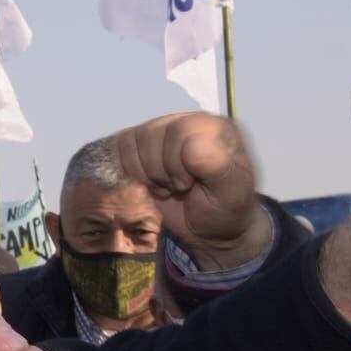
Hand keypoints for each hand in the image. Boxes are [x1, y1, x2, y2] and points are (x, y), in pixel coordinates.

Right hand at [111, 113, 266, 269]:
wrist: (208, 229)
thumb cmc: (223, 209)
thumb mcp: (231, 193)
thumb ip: (218, 166)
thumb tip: (192, 146)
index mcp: (213, 127)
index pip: (179, 130)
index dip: (175, 163)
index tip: (188, 184)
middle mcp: (186, 122)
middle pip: (151, 134)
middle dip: (159, 170)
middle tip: (178, 187)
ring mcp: (161, 132)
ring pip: (131, 142)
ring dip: (144, 173)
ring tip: (166, 186)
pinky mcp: (140, 146)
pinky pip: (119, 149)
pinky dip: (129, 172)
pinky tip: (150, 183)